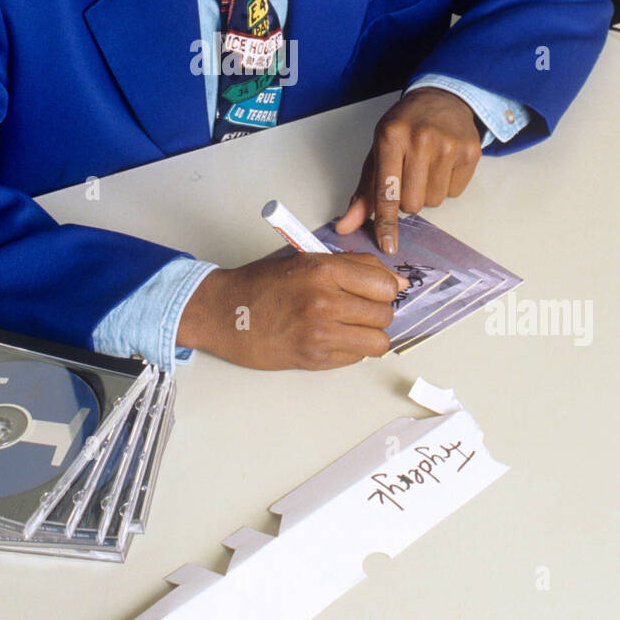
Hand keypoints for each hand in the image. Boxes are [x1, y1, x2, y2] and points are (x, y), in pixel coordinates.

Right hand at [176, 251, 407, 369]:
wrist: (222, 312)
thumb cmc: (260, 284)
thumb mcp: (305, 260)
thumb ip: (352, 267)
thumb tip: (397, 282)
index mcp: (323, 270)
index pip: (385, 284)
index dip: (386, 289)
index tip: (377, 292)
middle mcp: (324, 301)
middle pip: (384, 314)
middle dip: (377, 313)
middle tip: (358, 310)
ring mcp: (319, 333)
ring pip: (378, 341)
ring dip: (368, 335)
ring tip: (349, 327)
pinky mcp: (313, 358)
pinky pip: (356, 358)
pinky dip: (350, 350)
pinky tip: (330, 339)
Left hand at [333, 87, 481, 252]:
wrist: (442, 98)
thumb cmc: (404, 127)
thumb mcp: (377, 152)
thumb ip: (363, 193)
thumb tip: (345, 226)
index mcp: (390, 137)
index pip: (386, 191)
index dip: (385, 222)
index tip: (387, 245)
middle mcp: (420, 140)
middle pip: (412, 204)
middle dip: (408, 199)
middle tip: (408, 174)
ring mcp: (448, 145)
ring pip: (434, 202)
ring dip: (427, 192)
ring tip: (426, 166)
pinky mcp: (470, 152)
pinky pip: (454, 193)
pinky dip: (446, 185)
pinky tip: (443, 163)